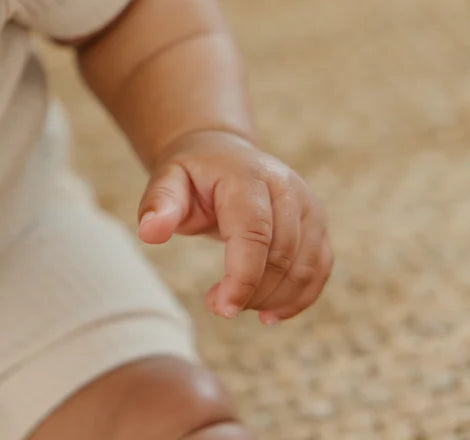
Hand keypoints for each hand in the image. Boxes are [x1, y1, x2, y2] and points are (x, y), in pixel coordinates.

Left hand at [137, 130, 331, 324]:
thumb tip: (150, 232)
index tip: (223, 309)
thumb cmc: (192, 175)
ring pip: (304, 267)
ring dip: (273, 299)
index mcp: (247, 176)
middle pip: (282, 255)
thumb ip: (159, 204)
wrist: (222, 155)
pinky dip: (298, 298)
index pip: (254, 233)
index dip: (243, 277)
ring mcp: (308, 206)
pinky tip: (269, 314)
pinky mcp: (317, 225)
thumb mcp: (166, 181)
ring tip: (235, 305)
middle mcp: (287, 188)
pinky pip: (319, 269)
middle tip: (216, 306)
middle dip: (252, 293)